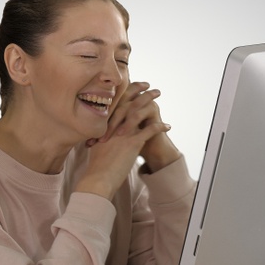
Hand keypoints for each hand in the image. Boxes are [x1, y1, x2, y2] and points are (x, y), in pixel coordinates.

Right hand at [76, 82, 171, 198]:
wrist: (98, 177)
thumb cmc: (97, 164)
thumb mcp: (96, 143)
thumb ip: (103, 133)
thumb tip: (108, 131)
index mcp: (105, 123)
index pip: (118, 101)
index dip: (128, 92)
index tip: (138, 86)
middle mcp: (114, 124)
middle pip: (130, 102)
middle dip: (142, 92)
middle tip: (152, 88)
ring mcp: (123, 132)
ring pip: (140, 111)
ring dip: (152, 102)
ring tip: (160, 97)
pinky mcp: (132, 143)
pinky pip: (150, 130)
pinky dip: (160, 126)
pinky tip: (167, 126)